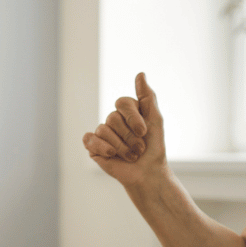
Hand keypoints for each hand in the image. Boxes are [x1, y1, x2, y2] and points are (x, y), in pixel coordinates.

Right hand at [83, 73, 167, 187]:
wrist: (148, 173)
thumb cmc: (154, 147)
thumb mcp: (155, 119)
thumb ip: (147, 96)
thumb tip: (140, 74)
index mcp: (127, 111)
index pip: (122, 102)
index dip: (133, 118)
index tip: (144, 132)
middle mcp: (113, 120)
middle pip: (113, 118)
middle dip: (129, 136)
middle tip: (140, 148)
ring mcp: (102, 133)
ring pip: (104, 130)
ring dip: (121, 147)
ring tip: (132, 155)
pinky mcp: (94, 146)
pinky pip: (90, 139)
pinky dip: (103, 148)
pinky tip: (112, 155)